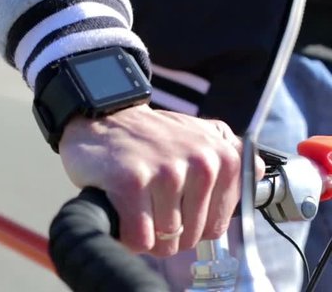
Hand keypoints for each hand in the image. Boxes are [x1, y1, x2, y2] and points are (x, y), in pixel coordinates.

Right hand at [59, 104, 263, 256]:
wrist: (102, 119)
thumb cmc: (148, 137)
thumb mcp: (199, 134)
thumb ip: (233, 154)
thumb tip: (259, 175)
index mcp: (224, 158)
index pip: (216, 228)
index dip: (189, 227)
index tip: (171, 209)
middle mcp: (202, 164)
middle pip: (189, 238)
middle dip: (165, 233)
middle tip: (147, 205)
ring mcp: (167, 172)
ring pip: (164, 241)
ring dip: (144, 233)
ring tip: (133, 204)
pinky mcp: (133, 182)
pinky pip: (140, 238)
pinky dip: (127, 235)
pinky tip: (121, 211)